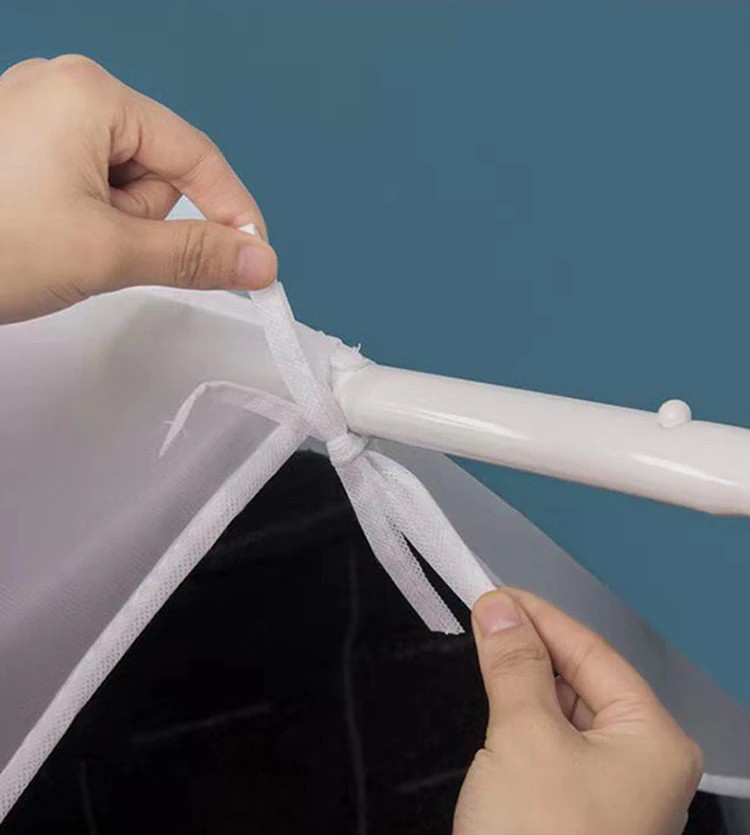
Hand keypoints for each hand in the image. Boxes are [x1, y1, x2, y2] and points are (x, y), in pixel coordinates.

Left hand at [0, 55, 276, 323]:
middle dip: (142, 221)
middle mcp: (64, 91)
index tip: (253, 258)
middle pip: (157, 170)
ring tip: (62, 245)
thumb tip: (258, 261)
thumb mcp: (106, 252)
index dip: (231, 212)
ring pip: (122, 184)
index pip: (194, 154)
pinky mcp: (22, 148)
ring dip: (111, 227)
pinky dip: (86, 223)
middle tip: (98, 249)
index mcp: (89, 94)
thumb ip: (194, 255)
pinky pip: (88, 187)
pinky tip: (49, 238)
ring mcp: (38, 117)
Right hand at [455, 589, 702, 834]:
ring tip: (484, 647)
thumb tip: (497, 603)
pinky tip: (496, 699)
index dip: (540, 616)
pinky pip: (552, 746)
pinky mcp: (576, 812)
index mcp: (652, 738)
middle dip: (531, 647)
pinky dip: (522, 717)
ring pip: (565, 712)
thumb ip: (513, 663)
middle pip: (582, 680)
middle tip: (481, 617)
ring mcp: (610, 791)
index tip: (492, 592)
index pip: (592, 652)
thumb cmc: (540, 831)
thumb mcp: (524, 735)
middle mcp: (641, 761)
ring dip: (524, 681)